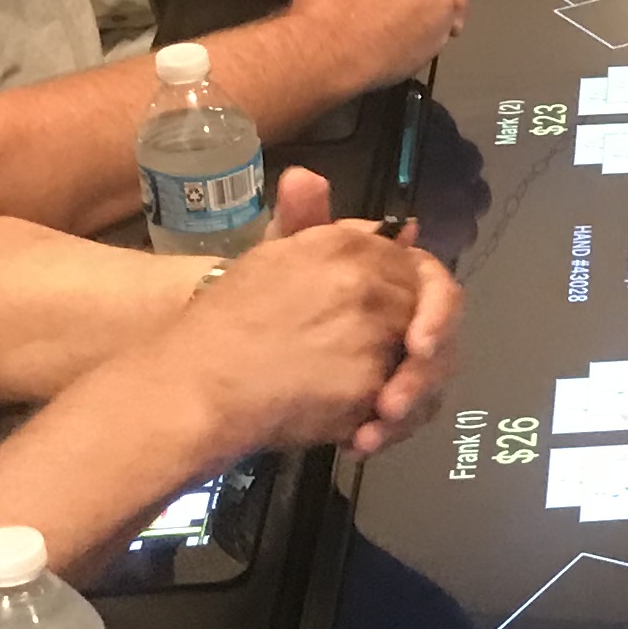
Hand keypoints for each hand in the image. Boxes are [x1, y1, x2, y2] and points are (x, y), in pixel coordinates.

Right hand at [167, 168, 435, 458]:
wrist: (195, 385)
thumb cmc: (224, 325)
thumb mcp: (269, 259)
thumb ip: (314, 227)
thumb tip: (348, 194)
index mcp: (348, 247)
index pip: (418, 266)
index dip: (419, 300)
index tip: (402, 329)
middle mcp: (371, 284)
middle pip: (432, 317)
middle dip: (416, 351)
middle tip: (387, 383)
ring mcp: (375, 337)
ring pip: (426, 367)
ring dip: (407, 395)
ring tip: (373, 415)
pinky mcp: (371, 388)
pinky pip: (406, 410)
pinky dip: (389, 427)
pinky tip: (358, 435)